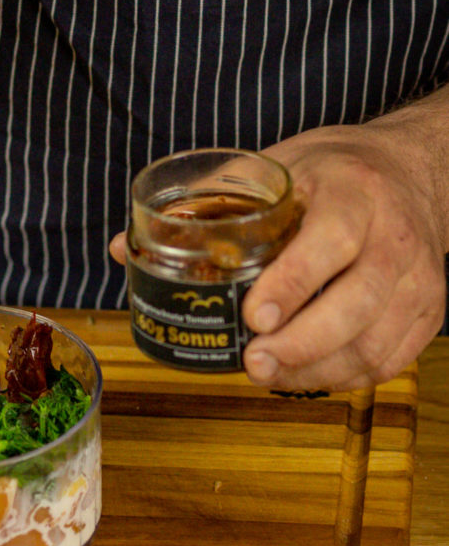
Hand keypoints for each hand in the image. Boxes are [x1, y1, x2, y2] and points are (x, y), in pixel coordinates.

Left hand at [110, 113, 447, 390]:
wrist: (411, 171)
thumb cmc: (332, 171)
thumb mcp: (273, 168)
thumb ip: (204, 205)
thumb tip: (127, 249)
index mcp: (354, 192)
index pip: (330, 241)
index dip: (294, 283)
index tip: (253, 316)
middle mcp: (395, 236)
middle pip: (357, 303)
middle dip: (300, 343)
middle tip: (252, 362)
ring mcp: (418, 278)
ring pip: (374, 342)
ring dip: (315, 368)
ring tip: (266, 374)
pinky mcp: (427, 311)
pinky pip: (388, 360)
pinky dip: (342, 377)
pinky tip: (303, 373)